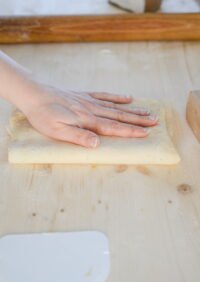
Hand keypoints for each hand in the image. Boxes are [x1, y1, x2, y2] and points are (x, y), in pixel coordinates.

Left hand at [22, 85, 157, 147]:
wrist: (34, 95)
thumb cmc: (43, 115)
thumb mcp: (57, 131)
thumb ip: (78, 137)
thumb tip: (97, 144)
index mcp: (87, 121)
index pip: (113, 127)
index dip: (130, 131)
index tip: (146, 133)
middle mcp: (92, 110)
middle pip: (119, 116)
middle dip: (138, 120)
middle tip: (155, 121)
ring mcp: (89, 101)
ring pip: (115, 107)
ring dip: (133, 110)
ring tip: (147, 112)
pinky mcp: (84, 96)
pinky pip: (104, 95)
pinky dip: (117, 97)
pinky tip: (127, 98)